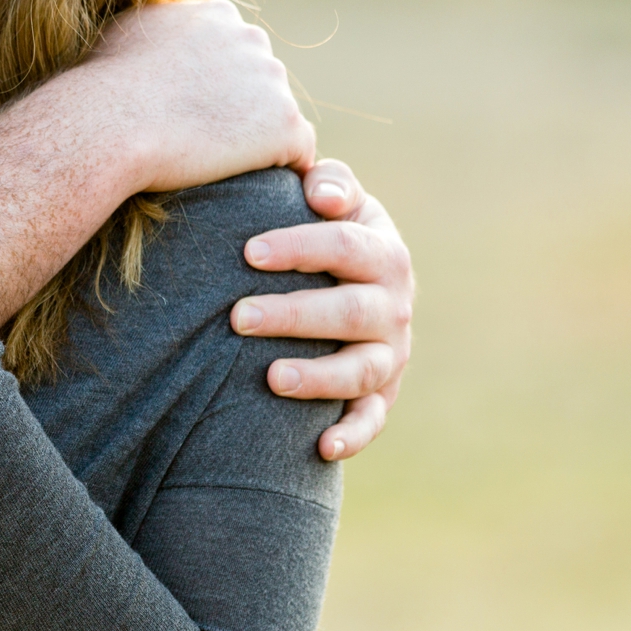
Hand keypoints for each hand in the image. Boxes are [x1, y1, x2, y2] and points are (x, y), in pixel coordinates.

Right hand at [85, 0, 316, 189]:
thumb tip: (149, 39)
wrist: (109, 124)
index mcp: (217, 15)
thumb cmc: (100, 88)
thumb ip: (153, 32)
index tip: (187, 115)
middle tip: (201, 146)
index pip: (232, 53)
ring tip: (218, 168)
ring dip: (255, 141)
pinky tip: (251, 186)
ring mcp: (273, 80)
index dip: (212, 89)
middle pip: (260, 82)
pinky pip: (298, 153)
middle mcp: (251, 38)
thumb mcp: (123, 34)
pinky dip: (277, 170)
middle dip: (238, 111)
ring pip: (276, 117)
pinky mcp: (285, 124)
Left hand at [229, 160, 413, 461]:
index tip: (249, 251)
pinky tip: (322, 447)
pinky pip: (372, 419)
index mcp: (382, 251)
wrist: (352, 282)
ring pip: (360, 370)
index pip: (346, 245)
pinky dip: (353, 434)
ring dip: (318, 376)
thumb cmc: (325, 234)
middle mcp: (393, 305)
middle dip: (293, 315)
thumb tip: (320, 195)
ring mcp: (389, 353)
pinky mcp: (380, 394)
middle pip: (348, 312)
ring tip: (271, 377)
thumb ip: (331, 183)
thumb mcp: (336, 200)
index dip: (300, 247)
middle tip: (237, 316)